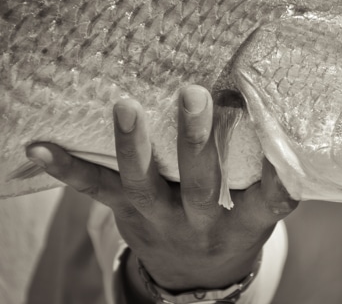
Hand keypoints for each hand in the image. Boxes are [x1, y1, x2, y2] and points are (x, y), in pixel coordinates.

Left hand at [26, 85, 297, 299]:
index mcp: (245, 224)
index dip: (276, 175)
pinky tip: (38, 148)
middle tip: (194, 94)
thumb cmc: (235, 225)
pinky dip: (67, 169)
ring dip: (133, 146)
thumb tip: (259, 98)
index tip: (273, 137)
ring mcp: (160, 220)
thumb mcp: (259, 208)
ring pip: (143, 185)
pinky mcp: (127, 213)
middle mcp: (202, 225)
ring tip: (126, 106)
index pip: (268, 201)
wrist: (196, 275)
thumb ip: (262, 170)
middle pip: (199, 186)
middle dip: (195, 140)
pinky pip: (96, 191)